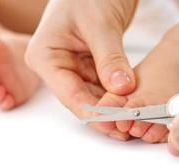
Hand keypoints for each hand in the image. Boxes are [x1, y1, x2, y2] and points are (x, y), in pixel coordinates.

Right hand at [25, 0, 137, 137]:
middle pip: (80, 98)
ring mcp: (72, 67)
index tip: (115, 121)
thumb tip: (121, 88)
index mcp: (45, 55)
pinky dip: (116, 95)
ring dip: (112, 106)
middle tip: (127, 125)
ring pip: (93, 95)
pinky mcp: (88, 66)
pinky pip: (102, 86)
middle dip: (104, 112)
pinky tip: (130, 102)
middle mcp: (56, 65)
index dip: (92, 111)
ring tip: (132, 118)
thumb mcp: (100, 24)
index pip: (68, 93)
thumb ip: (110, 58)